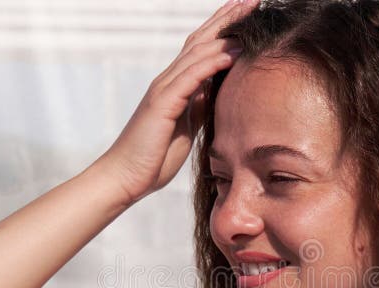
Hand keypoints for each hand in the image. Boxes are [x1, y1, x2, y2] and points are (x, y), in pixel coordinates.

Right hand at [101, 0, 255, 203]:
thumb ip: (198, 106)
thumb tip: (214, 90)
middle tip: (253, 0)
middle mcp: (168, 81)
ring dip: (225, 33)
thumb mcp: (185, 127)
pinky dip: (212, 62)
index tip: (248, 13)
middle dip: (227, 18)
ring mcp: (164, 90)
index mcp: (175, 87)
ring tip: (249, 16)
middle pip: (201, 40)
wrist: (125, 178)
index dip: (224, 28)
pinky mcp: (162, 104)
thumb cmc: (154, 158)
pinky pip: (191, 78)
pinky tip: (232, 51)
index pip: (202, 49)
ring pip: (197, 52)